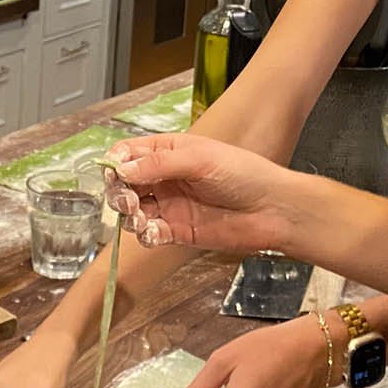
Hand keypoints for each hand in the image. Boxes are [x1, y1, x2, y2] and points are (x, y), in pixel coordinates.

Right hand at [103, 136, 304, 253]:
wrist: (273, 209)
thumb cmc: (244, 173)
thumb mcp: (199, 159)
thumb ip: (158, 164)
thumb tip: (121, 168)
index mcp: (169, 152)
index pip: (128, 154)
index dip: (116, 163)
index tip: (114, 173)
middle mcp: (166, 178)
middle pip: (124, 184)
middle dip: (119, 192)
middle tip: (128, 200)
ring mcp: (170, 205)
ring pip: (132, 211)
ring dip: (129, 215)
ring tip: (141, 217)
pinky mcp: (177, 231)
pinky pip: (149, 234)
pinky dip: (145, 235)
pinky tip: (154, 232)